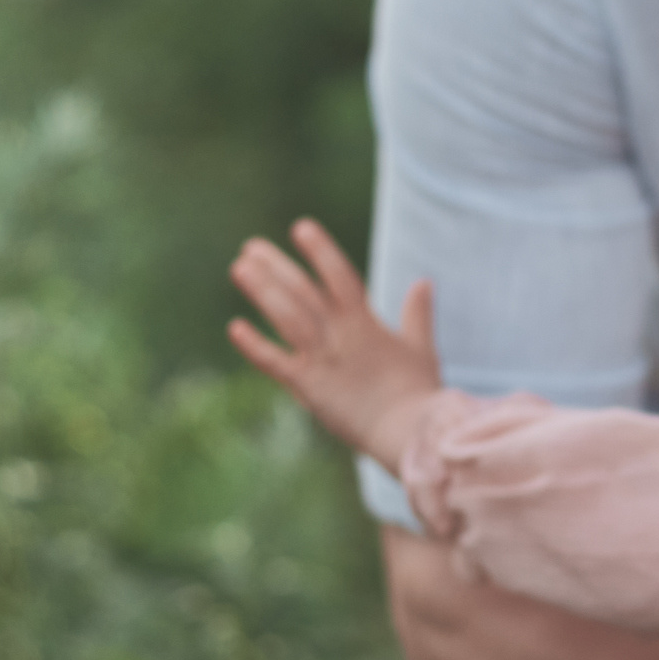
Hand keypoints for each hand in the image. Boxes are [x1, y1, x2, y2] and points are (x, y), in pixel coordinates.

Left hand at [228, 219, 441, 466]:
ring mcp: (323, 359)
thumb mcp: (421, 349)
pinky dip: (254, 345)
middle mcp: (341, 335)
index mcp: (366, 324)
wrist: (410, 432)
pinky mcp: (309, 386)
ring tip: (240, 268)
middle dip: (277, 266)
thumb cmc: (419, 394)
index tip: (301, 227)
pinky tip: (235, 327)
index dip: (321, 251)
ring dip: (262, 291)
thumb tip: (424, 282)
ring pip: (287, 316)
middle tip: (251, 246)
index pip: (340, 276)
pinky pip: (275, 362)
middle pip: (304, 291)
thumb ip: (418, 315)